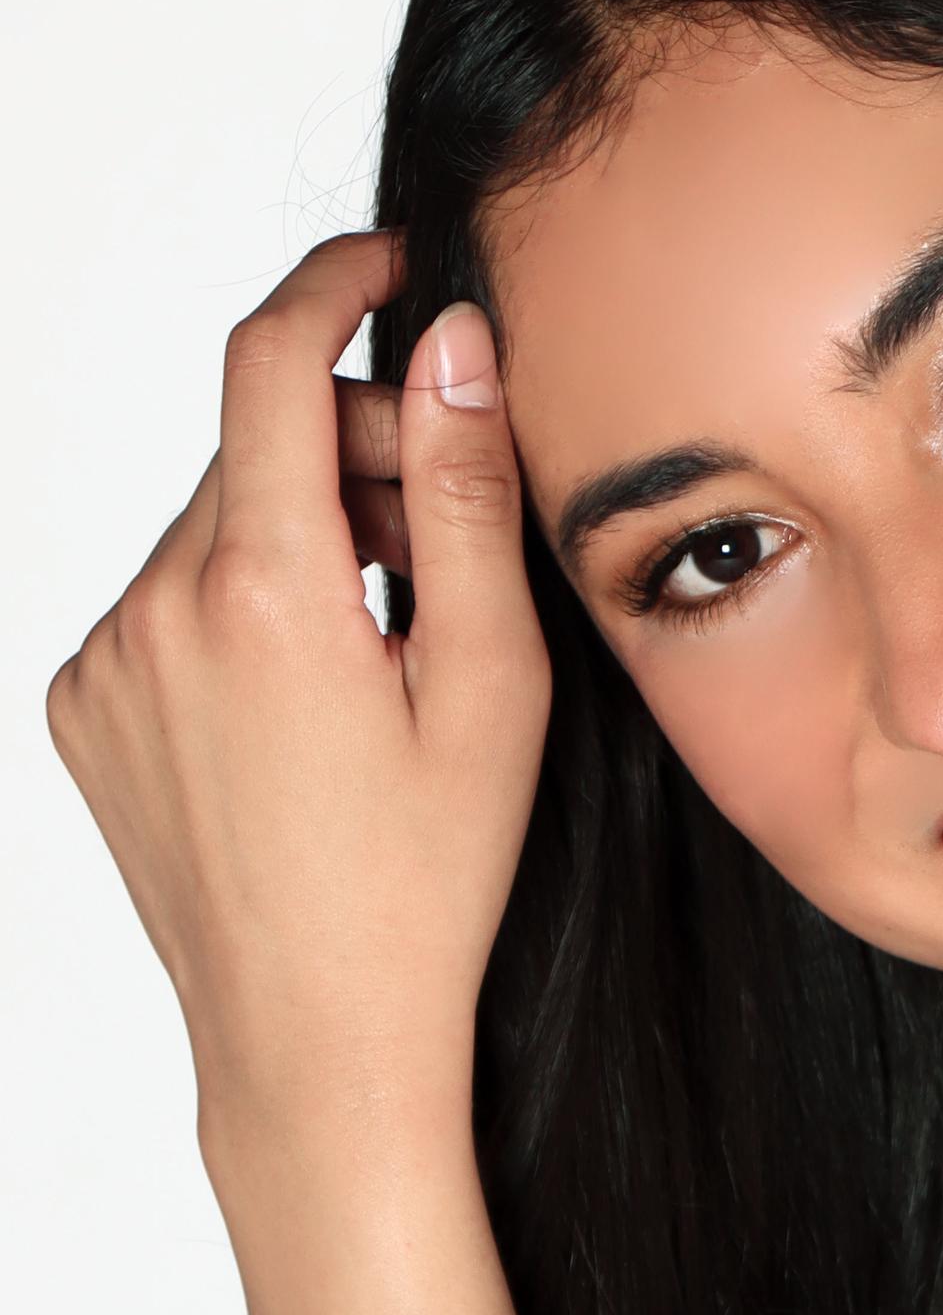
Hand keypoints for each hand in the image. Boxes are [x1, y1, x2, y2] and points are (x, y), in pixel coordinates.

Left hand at [46, 232, 550, 1156]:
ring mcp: (105, 664)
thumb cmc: (423, 888)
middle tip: (447, 552)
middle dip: (352, 460)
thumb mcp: (488, 689)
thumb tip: (448, 345)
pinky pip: (165, 610)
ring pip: (210, 533)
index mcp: (260, 590)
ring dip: (296, 546)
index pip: (269, 359)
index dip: (334, 286)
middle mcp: (154, 610)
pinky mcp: (82, 712)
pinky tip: (305, 715)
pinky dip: (238, 618)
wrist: (315, 1042)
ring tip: (381, 660)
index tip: (386, 272)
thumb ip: (465, 500)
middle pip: (251, 452)